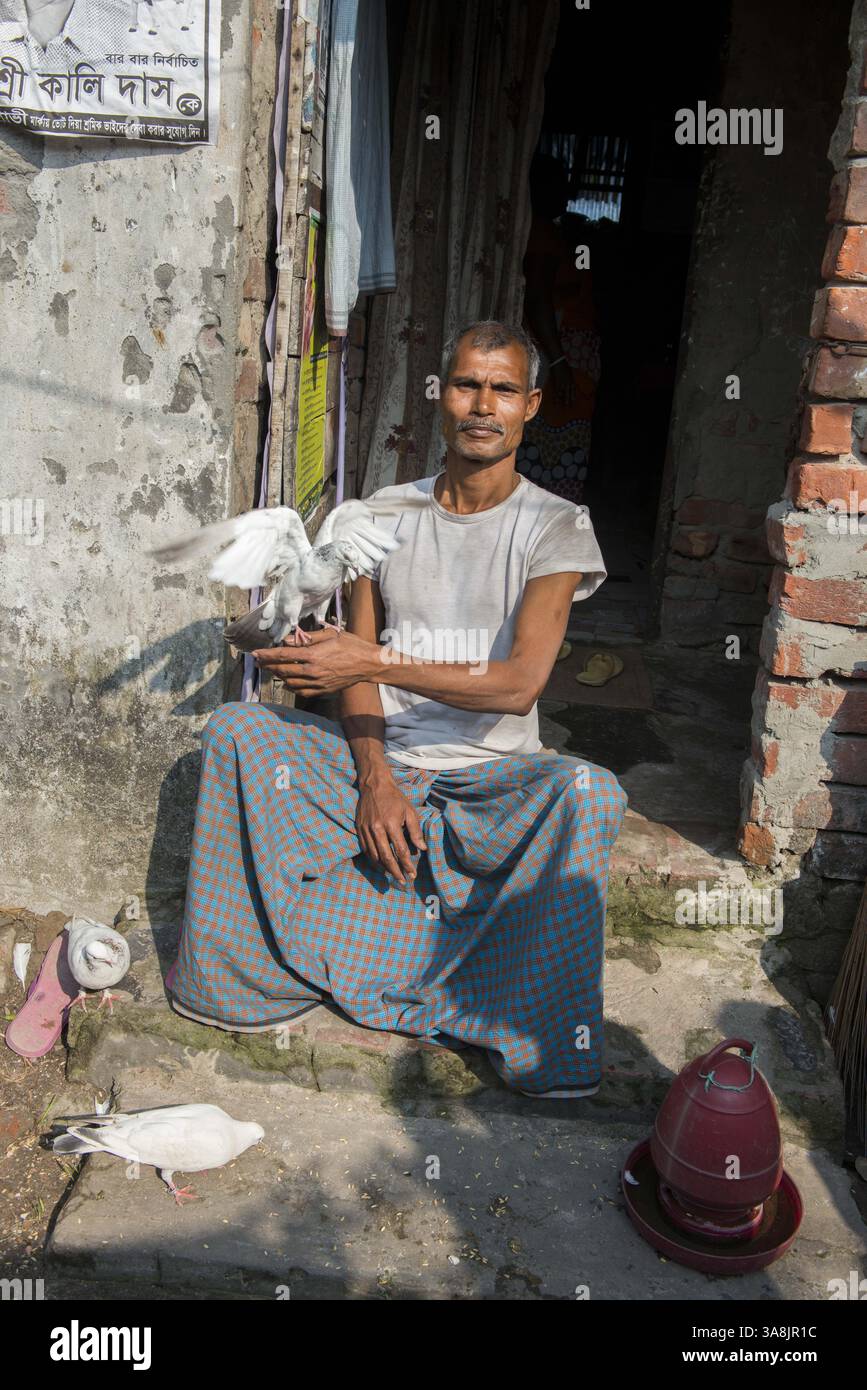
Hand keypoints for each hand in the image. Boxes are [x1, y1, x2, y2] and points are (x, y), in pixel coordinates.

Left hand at [253, 628, 380, 695]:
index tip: (256, 653)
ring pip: (290, 682)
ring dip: (278, 676)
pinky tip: (287, 683)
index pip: (283, 655)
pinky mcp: (323, 690)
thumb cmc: (351, 645)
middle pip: (283, 670)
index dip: (267, 655)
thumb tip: (288, 640)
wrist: (368, 664)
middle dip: (268, 665)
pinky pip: (302, 691)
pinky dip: (291, 687)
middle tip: (259, 662)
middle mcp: (313, 670)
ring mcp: (318, 682)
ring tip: (272, 670)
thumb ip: (308, 638)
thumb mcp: (330, 634)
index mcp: (313, 655)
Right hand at [356, 772, 426, 884]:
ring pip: (374, 856)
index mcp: (391, 824)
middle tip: (403, 881)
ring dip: (384, 869)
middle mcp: (377, 829)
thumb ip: (415, 831)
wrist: (374, 785)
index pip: (401, 850)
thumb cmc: (395, 798)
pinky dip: (372, 861)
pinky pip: (365, 850)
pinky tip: (379, 867)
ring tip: (392, 876)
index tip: (412, 874)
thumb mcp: (410, 811)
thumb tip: (422, 848)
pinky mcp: (359, 830)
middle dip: (395, 872)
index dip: (407, 864)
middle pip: (386, 857)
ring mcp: (366, 830)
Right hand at [550, 358, 575, 406]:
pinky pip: (557, 391)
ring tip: (564, 406)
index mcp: (571, 379)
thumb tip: (569, 379)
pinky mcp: (557, 382)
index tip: (574, 401)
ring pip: (564, 393)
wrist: (558, 361)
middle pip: (569, 392)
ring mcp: (562, 383)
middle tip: (570, 406)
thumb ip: (569, 376)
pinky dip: (556, 397)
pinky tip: (556, 401)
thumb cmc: (563, 365)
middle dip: (570, 399)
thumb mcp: (568, 371)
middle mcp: (568, 382)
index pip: (573, 389)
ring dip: (564, 400)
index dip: (573, 395)